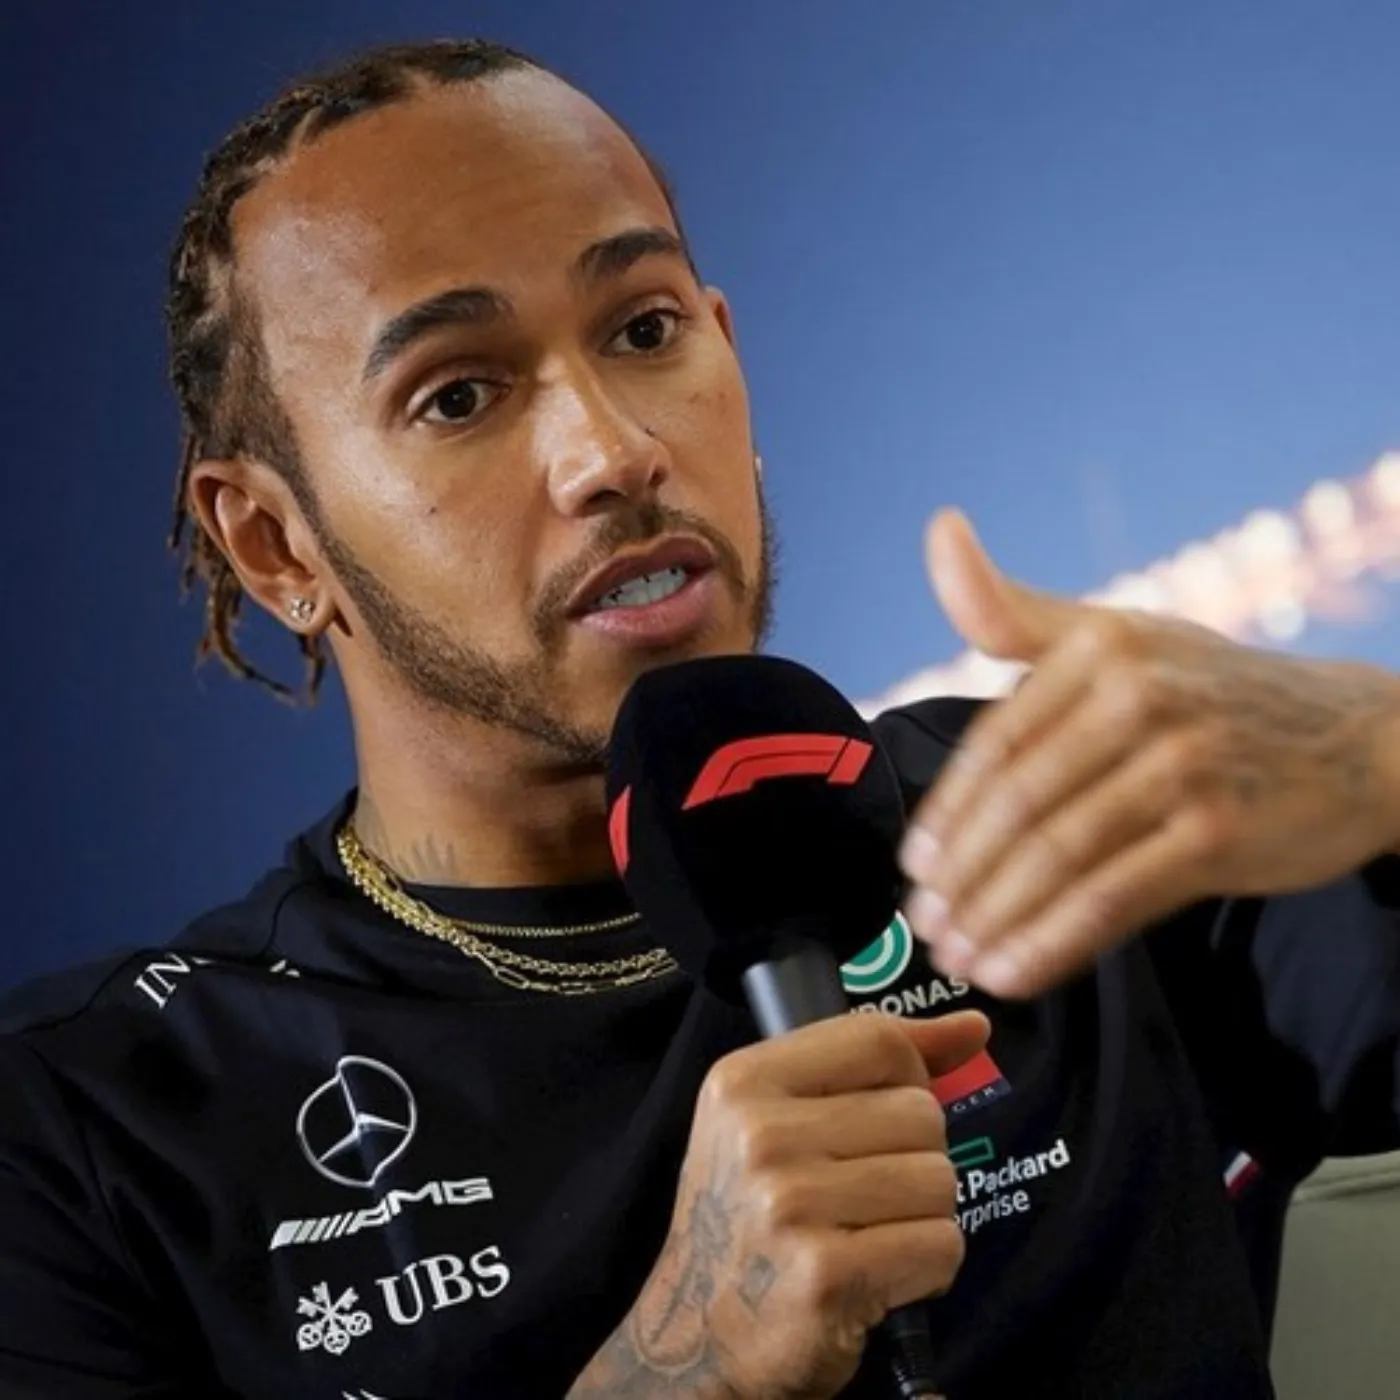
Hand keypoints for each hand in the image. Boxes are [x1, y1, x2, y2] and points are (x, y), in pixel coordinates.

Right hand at [569, 1011, 987, 1399]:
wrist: (699, 1334)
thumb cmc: (750, 1213)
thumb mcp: (779, 1116)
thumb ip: (874, 1062)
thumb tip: (974, 1025)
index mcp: (744, 1082)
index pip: (878, 1041)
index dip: (909, 1076)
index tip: (885, 1115)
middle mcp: (760, 1136)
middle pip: (920, 1112)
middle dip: (914, 1156)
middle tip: (862, 1194)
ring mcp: (790, 1206)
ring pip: (940, 1179)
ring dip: (924, 1215)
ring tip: (869, 1234)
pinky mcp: (826, 1275)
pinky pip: (941, 1244)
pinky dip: (927, 1266)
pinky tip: (879, 1274)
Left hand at [899, 509, 1399, 1000]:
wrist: (1358, 737)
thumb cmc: (1210, 688)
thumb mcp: (1117, 635)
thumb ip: (1016, 612)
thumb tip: (939, 530)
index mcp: (1099, 649)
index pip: (996, 744)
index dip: (948, 813)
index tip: (914, 864)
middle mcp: (1138, 698)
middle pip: (1018, 806)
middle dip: (962, 877)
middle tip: (924, 923)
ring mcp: (1182, 766)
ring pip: (1058, 858)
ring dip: (996, 918)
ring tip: (960, 955)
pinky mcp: (1217, 832)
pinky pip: (1112, 899)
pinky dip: (1053, 943)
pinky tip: (1015, 971)